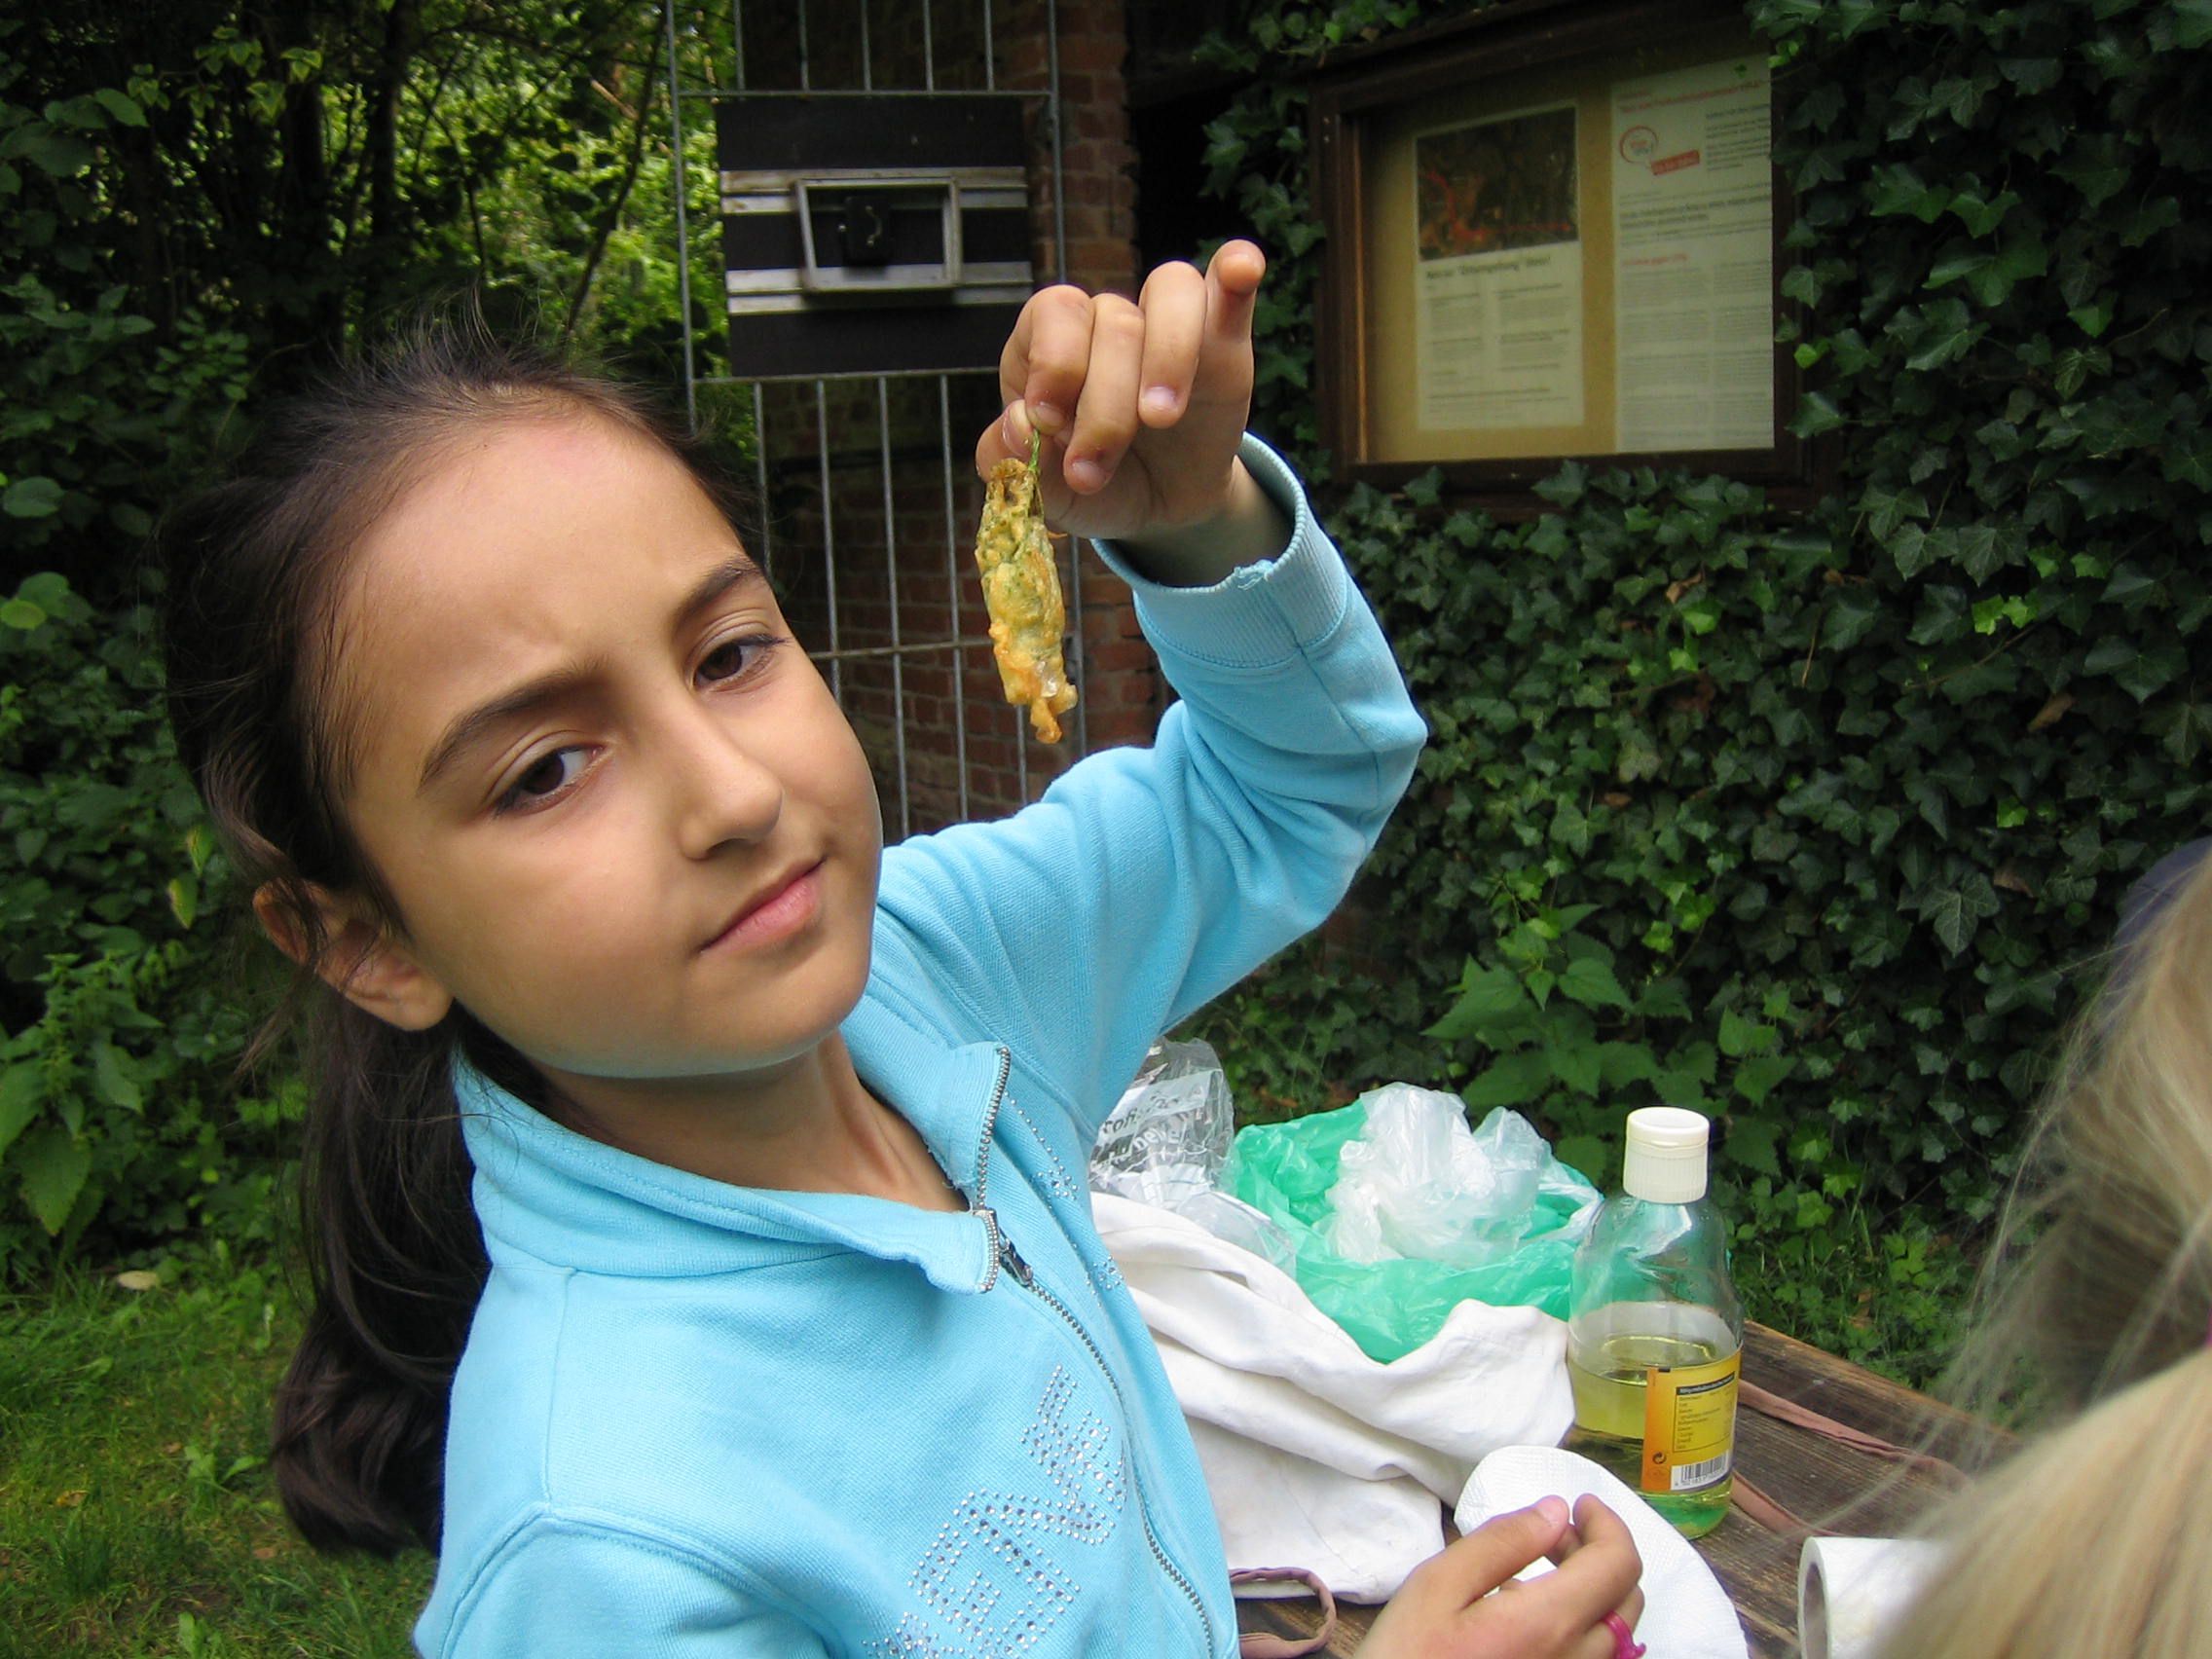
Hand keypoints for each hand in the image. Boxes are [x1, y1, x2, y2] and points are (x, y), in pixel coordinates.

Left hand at [976, 240, 1264, 550]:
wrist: (1159, 507)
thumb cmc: (1095, 486)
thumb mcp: (1045, 493)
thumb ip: (1011, 461)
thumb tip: (1019, 424)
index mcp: (1049, 345)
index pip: (1051, 315)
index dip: (1052, 362)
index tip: (1047, 423)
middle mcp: (1106, 321)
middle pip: (1112, 321)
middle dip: (1104, 405)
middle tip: (1094, 470)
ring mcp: (1167, 323)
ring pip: (1170, 290)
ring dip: (1168, 355)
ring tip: (1160, 418)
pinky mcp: (1222, 337)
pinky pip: (1230, 284)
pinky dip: (1236, 273)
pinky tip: (1242, 271)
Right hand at [1358, 1496, 1645, 1658]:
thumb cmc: (1410, 1654)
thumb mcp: (1438, 1584)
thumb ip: (1502, 1542)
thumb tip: (1556, 1512)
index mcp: (1550, 1623)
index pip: (1618, 1565)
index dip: (1608, 1524)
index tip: (1579, 1504)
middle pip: (1626, 1598)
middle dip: (1599, 1553)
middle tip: (1551, 1534)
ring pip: (1617, 1633)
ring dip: (1594, 1590)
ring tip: (1540, 1572)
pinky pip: (1595, 1658)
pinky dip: (1583, 1625)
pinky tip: (1533, 1617)